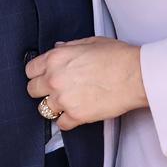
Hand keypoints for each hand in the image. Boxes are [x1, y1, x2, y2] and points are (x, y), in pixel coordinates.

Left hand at [25, 37, 146, 130]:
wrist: (135, 75)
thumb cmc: (117, 57)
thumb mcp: (90, 42)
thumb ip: (69, 47)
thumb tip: (59, 49)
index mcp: (57, 58)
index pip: (30, 70)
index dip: (37, 73)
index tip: (43, 76)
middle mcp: (55, 78)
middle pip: (32, 90)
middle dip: (42, 90)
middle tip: (54, 90)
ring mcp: (64, 99)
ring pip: (44, 109)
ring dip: (54, 106)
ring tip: (67, 101)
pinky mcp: (76, 116)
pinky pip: (61, 124)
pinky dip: (67, 121)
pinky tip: (76, 113)